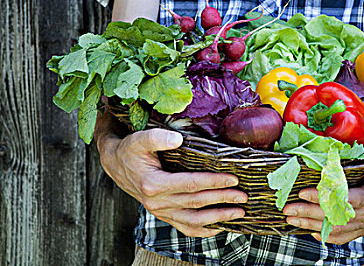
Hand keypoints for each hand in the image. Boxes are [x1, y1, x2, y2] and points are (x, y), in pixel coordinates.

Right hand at [95, 111, 247, 237]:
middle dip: (222, 200)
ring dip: (218, 217)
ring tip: (238, 213)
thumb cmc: (130, 150)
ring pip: (193, 220)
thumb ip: (158, 138)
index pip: (191, 184)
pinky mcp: (163, 214)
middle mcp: (157, 202)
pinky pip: (185, 227)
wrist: (115, 164)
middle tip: (243, 196)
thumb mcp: (139, 139)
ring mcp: (160, 211)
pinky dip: (203, 230)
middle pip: (196, 203)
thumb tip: (178, 139)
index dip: (213, 182)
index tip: (233, 179)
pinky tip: (219, 227)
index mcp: (153, 184)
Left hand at [283, 162, 363, 244]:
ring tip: (291, 219)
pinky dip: (326, 236)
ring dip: (311, 224)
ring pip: (336, 228)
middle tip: (288, 208)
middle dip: (309, 212)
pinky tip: (310, 231)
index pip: (344, 199)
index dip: (323, 197)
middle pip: (335, 216)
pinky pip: (344, 237)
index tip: (303, 192)